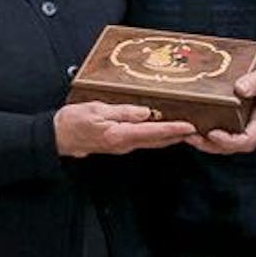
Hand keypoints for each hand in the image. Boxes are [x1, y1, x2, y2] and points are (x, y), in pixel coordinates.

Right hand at [54, 102, 196, 157]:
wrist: (58, 137)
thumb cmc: (73, 121)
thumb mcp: (97, 110)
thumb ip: (122, 111)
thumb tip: (145, 112)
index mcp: (119, 135)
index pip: (152, 132)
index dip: (173, 129)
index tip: (190, 126)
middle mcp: (124, 144)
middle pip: (157, 141)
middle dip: (178, 135)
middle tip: (198, 128)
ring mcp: (122, 146)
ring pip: (152, 142)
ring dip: (169, 137)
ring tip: (186, 128)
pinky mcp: (119, 144)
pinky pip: (143, 140)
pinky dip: (157, 136)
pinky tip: (163, 128)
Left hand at [188, 56, 255, 154]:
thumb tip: (239, 89)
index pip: (247, 140)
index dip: (229, 141)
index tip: (213, 134)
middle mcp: (255, 125)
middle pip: (231, 145)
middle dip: (209, 145)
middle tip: (189, 136)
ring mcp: (247, 122)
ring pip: (225, 140)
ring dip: (205, 140)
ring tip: (186, 132)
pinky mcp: (240, 115)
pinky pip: (224, 127)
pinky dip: (208, 128)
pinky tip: (193, 121)